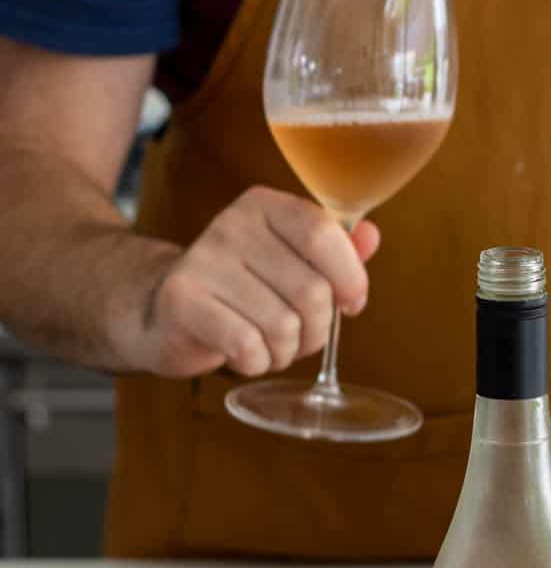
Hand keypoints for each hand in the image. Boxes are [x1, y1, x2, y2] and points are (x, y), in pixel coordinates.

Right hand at [127, 187, 379, 377]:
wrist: (163, 311)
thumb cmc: (242, 289)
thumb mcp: (291, 262)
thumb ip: (336, 250)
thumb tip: (371, 236)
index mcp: (264, 206)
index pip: (324, 234)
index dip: (350, 278)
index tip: (351, 303)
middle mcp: (231, 225)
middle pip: (311, 289)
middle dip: (317, 329)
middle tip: (300, 335)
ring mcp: (203, 261)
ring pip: (284, 325)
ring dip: (285, 350)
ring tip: (267, 343)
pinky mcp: (183, 302)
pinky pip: (249, 346)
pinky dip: (256, 362)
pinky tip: (242, 352)